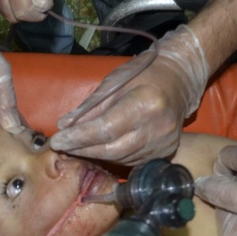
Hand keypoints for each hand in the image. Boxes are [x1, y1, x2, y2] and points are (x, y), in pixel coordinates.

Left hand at [50, 24, 208, 165]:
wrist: (180, 80)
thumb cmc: (145, 75)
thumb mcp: (114, 81)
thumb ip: (90, 106)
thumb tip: (64, 126)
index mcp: (146, 103)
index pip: (105, 128)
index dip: (78, 137)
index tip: (57, 141)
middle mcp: (158, 128)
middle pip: (112, 149)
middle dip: (82, 149)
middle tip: (62, 146)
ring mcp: (164, 143)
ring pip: (120, 158)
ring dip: (95, 154)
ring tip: (77, 146)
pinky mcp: (165, 153)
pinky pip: (131, 160)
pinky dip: (112, 156)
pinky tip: (99, 148)